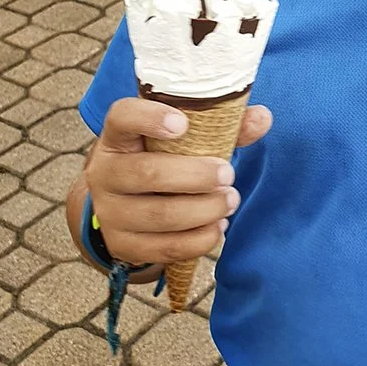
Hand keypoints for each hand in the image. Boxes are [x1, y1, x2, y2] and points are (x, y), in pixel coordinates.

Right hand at [84, 97, 271, 266]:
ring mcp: (109, 211)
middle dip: (197, 176)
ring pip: (159, 215)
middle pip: (148, 173)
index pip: (122, 117)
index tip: (183, 124)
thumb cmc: (162, 157)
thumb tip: (262, 118)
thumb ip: (220, 126)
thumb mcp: (181, 137)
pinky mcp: (121, 244)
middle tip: (229, 174)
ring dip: (204, 210)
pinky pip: (163, 248)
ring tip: (230, 201)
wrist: (127, 200)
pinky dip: (197, 240)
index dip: (149, 118)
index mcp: (117, 135)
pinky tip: (217, 228)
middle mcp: (104, 172)